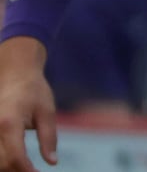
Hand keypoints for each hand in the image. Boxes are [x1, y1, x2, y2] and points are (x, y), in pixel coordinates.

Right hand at [0, 38, 56, 171]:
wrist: (15, 74)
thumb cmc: (34, 91)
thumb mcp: (47, 112)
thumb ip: (49, 138)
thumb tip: (52, 162)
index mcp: (9, 124)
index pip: (15, 157)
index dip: (27, 171)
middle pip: (1, 163)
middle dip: (17, 171)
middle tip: (33, 171)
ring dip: (8, 167)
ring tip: (25, 167)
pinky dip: (2, 160)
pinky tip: (15, 162)